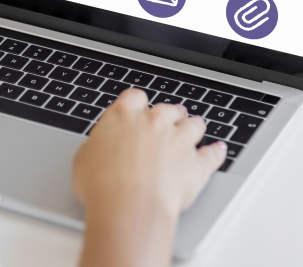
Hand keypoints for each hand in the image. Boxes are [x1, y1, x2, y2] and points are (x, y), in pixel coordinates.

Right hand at [73, 89, 226, 266]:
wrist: (128, 206)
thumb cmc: (102, 185)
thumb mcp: (83, 159)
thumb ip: (96, 146)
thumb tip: (97, 150)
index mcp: (123, 116)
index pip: (134, 97)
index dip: (137, 102)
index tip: (138, 107)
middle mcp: (154, 123)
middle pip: (168, 109)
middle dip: (170, 113)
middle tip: (170, 116)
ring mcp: (178, 141)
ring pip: (193, 125)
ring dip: (194, 125)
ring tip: (195, 126)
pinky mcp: (197, 165)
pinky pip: (212, 154)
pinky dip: (216, 152)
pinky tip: (218, 149)